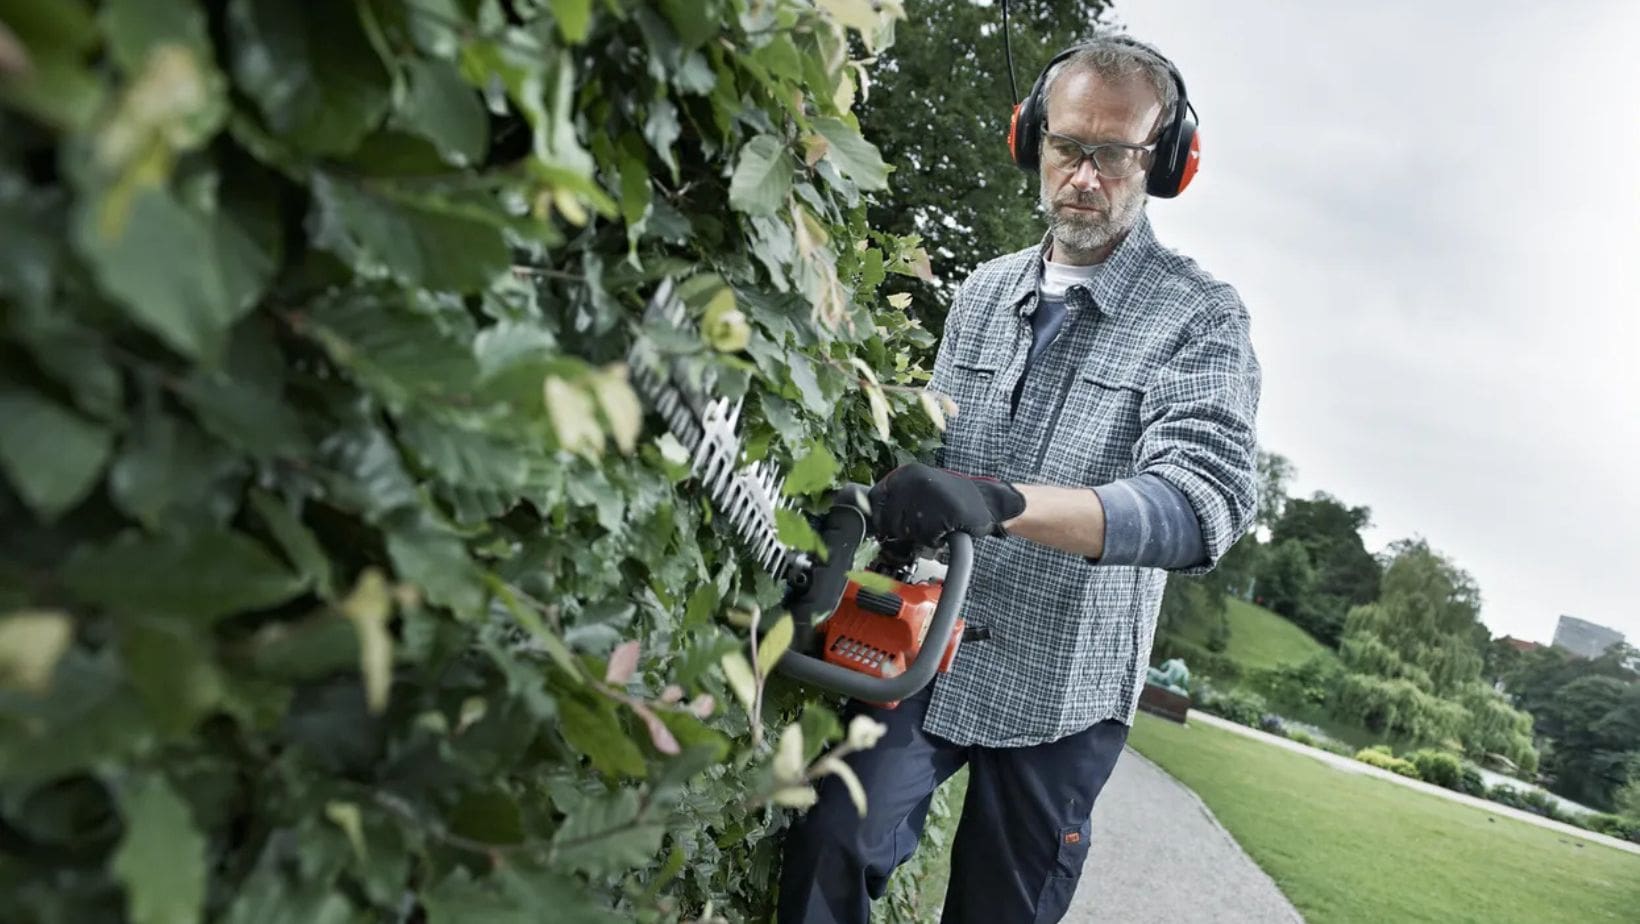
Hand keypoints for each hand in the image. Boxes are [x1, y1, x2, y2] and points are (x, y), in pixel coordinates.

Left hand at [866, 463, 1025, 545]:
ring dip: (920, 536)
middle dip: (902, 530)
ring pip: (906, 532)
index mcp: (904, 474)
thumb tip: (863, 516)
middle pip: (887, 521)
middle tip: (921, 524)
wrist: (985, 501)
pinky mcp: (943, 511)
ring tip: (936, 524)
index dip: (880, 519)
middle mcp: (913, 480)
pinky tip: (946, 529)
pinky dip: (936, 540)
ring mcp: (928, 494)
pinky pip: (926, 538)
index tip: (888, 526)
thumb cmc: (947, 501)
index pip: (873, 500)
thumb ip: (892, 501)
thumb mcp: (916, 492)